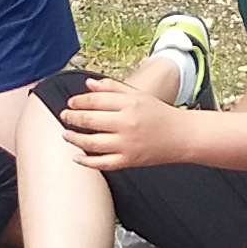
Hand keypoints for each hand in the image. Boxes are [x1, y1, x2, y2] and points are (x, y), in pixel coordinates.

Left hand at [59, 73, 190, 171]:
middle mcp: (126, 123)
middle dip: (71, 118)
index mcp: (128, 104)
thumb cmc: (158, 114)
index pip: (94, 100)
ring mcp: (126, 144)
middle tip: (64, 117)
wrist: (181, 136)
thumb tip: (88, 84)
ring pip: (91, 143)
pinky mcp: (128, 161)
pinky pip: (102, 163)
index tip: (71, 103)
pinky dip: (86, 161)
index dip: (78, 101)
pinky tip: (77, 157)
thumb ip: (112, 88)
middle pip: (89, 120)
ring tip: (66, 135)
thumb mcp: (137, 95)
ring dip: (74, 139)